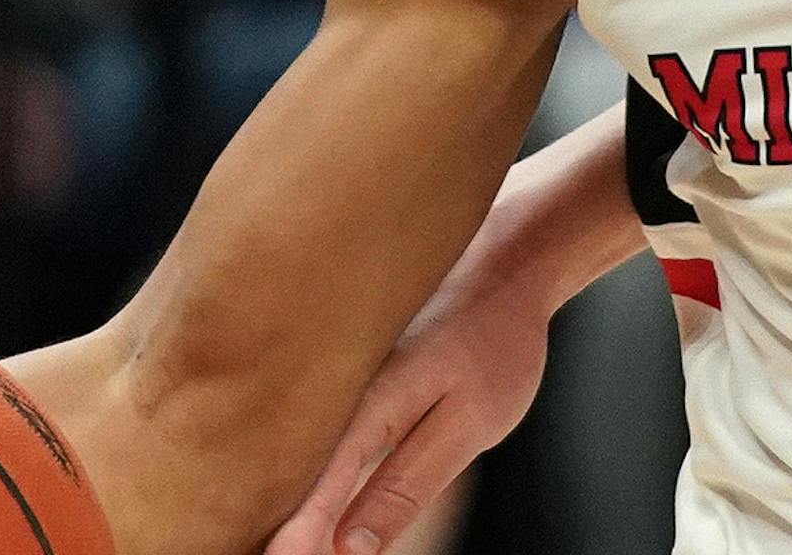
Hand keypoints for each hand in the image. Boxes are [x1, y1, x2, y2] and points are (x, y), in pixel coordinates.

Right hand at [264, 246, 549, 554]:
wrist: (507, 265)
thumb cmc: (496, 343)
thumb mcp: (469, 425)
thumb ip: (407, 486)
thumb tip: (349, 548)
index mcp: (365, 404)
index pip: (312, 492)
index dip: (295, 540)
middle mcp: (335, 389)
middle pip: (289, 474)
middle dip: (284, 521)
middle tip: (284, 551)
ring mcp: (334, 378)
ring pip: (296, 452)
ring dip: (288, 499)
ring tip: (288, 539)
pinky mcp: (343, 377)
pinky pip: (312, 432)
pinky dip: (305, 469)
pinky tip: (303, 501)